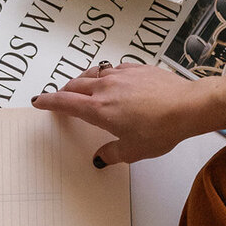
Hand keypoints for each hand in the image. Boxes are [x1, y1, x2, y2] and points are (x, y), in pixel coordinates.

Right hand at [31, 63, 213, 164]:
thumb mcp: (133, 150)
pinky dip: (104, 75)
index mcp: (99, 110)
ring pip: (92, 74)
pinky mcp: (136, 68)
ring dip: (81, 81)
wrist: (187, 106)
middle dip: (63, 92)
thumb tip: (101, 157)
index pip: (65, 103)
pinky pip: (112, 69)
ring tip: (81, 87)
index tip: (38, 100)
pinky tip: (110, 81)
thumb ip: (113, 153)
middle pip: (75, 86)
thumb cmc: (162, 128)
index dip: (48, 102)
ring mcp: (121, 75)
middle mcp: (106, 88)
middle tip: (58, 97)